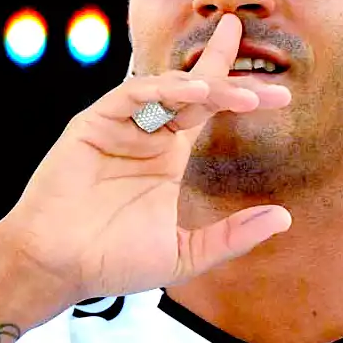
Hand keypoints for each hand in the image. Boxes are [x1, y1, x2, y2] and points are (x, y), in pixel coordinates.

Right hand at [0, 13, 292, 303]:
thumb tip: (283, 219)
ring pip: (168, 88)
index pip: (208, 110)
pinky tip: (193, 93)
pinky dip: (163, 90)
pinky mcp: (93, 125)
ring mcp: (120, 126)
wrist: (59, 267)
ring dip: (206, 86)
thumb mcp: (184, 254)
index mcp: (166, 157)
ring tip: (243, 95)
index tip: (283, 95)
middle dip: (229, 74)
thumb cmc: (112, 262)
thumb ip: (231, 237)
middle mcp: (146, 134)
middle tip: (270, 82)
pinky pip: (131, 96)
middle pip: (193, 88)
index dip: (240, 94)